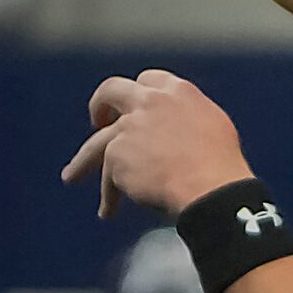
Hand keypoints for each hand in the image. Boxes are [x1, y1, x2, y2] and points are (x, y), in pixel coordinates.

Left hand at [63, 71, 252, 216]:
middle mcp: (148, 102)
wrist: (211, 186)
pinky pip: (108, 180)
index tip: (136, 108)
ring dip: (82, 162)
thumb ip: (187, 118)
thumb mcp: (212, 125)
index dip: (139, 95)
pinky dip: (109, 198)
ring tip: (72, 175)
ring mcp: (129, 127)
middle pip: (111, 91)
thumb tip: (178, 129)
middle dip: (100, 105)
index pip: (148, 81)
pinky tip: (108, 211)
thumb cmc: (221, 164)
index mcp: (177, 91)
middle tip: (97, 120)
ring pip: (96, 144)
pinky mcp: (116, 155)